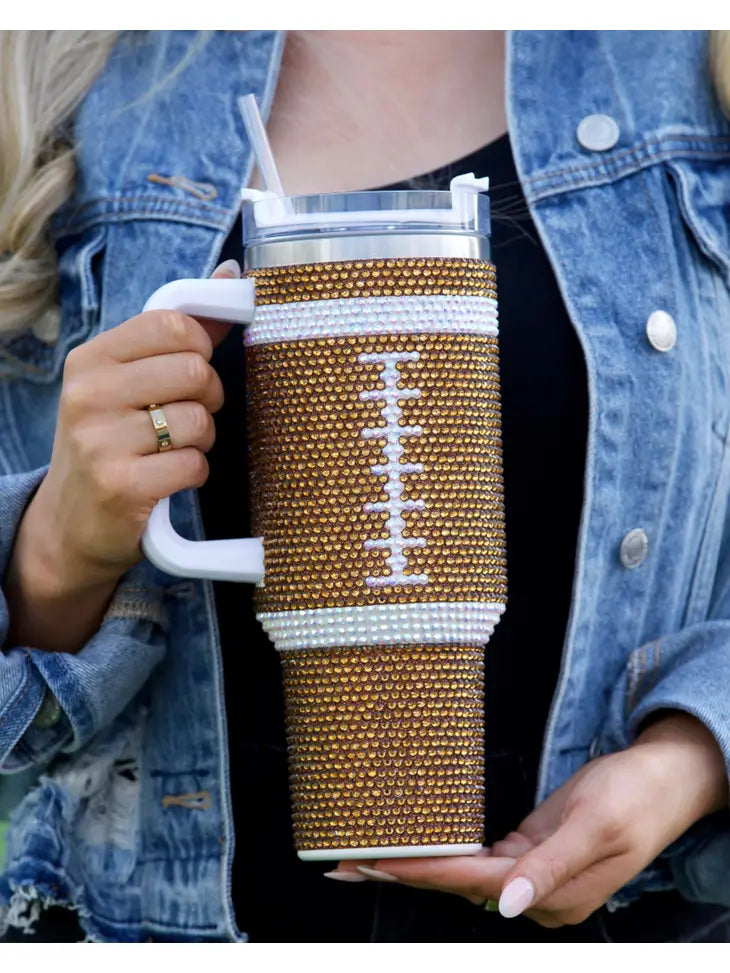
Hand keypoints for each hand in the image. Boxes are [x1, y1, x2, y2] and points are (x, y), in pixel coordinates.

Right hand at [4, 259, 239, 651]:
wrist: (71, 524)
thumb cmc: (112, 442)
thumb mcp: (127, 383)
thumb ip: (179, 333)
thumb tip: (232, 275)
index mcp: (91, 359)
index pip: (172, 324)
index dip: (201, 348)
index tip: (193, 369)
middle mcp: (88, 395)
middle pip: (194, 370)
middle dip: (208, 396)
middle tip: (191, 414)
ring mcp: (100, 442)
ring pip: (199, 420)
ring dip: (202, 440)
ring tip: (174, 449)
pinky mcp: (121, 486)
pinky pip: (194, 464)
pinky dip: (194, 473)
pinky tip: (169, 478)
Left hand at [331, 712, 727, 927]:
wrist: (662, 781)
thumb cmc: (634, 799)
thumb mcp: (595, 828)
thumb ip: (550, 868)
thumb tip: (511, 904)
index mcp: (552, 893)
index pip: (471, 885)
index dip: (421, 874)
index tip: (375, 864)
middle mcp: (536, 893)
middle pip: (456, 886)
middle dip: (401, 875)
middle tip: (345, 863)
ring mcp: (531, 874)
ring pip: (461, 875)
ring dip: (415, 865)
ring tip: (367, 855)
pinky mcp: (530, 853)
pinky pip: (477, 859)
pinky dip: (444, 853)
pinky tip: (416, 845)